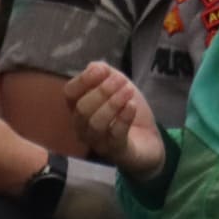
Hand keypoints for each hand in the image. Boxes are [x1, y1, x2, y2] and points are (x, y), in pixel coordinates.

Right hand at [67, 60, 164, 181]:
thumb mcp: (119, 86)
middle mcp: (83, 127)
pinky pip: (115, 135)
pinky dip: (124, 117)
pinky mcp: (116, 152)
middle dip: (102, 91)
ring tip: (128, 91)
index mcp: (79, 108)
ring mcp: (98, 142)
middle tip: (121, 81)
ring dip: (113, 103)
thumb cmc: (127, 112)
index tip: (102, 70)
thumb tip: (94, 66)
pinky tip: (132, 106)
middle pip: (82, 109)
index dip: (83, 80)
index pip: (70, 94)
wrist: (149, 140)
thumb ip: (106, 74)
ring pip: (95, 123)